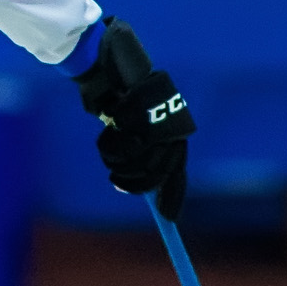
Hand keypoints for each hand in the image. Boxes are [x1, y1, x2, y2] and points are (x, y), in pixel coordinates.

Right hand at [70, 17, 194, 219]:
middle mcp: (171, 129)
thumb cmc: (119, 99)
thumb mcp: (132, 128)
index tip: (168, 217)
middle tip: (117, 181)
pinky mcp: (139, 120)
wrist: (109, 68)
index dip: (172, 194)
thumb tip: (131, 187)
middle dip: (133, 181)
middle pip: (155, 173)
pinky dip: (109, 148)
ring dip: (117, 162)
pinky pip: (121, 151)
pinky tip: (109, 132)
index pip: (177, 169)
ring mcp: (156, 124)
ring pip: (138, 164)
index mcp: (174, 131)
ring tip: (112, 144)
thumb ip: (140, 151)